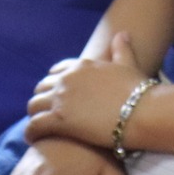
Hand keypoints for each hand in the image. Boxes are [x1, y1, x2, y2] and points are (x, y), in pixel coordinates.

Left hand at [24, 32, 155, 150]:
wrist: (142, 112)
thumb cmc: (139, 90)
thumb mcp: (129, 65)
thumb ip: (122, 49)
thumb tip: (122, 34)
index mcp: (81, 66)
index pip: (56, 72)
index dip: (53, 84)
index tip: (55, 96)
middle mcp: (67, 80)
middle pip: (41, 88)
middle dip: (41, 100)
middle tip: (46, 114)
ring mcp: (61, 99)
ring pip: (33, 106)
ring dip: (34, 116)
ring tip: (39, 128)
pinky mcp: (58, 120)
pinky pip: (34, 125)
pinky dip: (31, 133)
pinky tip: (34, 140)